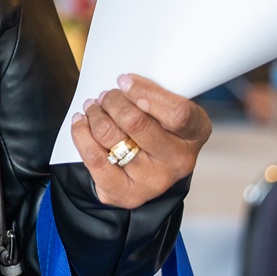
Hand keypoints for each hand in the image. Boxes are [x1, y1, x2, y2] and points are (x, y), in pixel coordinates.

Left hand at [70, 73, 210, 208]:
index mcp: (195, 132)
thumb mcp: (166, 111)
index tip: (124, 81)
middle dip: (112, 101)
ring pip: (110, 135)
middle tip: (105, 95)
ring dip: (95, 114)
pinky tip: (81, 122)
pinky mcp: (127, 194)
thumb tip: (123, 83)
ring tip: (93, 107)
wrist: (147, 173)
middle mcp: (178, 160)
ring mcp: (153, 180)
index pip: (177, 112)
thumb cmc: (157, 131)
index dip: (145, 93)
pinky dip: (81, 134)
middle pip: (135, 122)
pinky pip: (94, 158)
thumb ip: (153, 97)